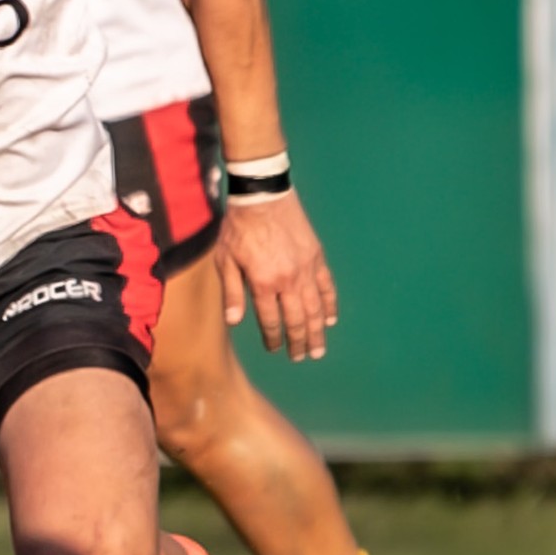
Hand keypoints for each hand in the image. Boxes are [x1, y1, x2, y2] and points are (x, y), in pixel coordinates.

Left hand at [214, 191, 337, 360]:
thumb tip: (234, 322)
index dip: (273, 338)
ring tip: (318, 350)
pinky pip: (327, 287)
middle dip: (298, 342)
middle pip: (296, 320)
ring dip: (317, 332)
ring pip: (315, 308)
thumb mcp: (225, 260)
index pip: (271, 321)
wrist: (262, 197)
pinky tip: (330, 320)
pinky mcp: (316, 257)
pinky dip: (330, 305)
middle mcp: (288, 280)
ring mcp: (306, 269)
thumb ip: (231, 292)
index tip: (274, 349)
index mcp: (263, 283)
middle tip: (299, 357)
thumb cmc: (238, 228)